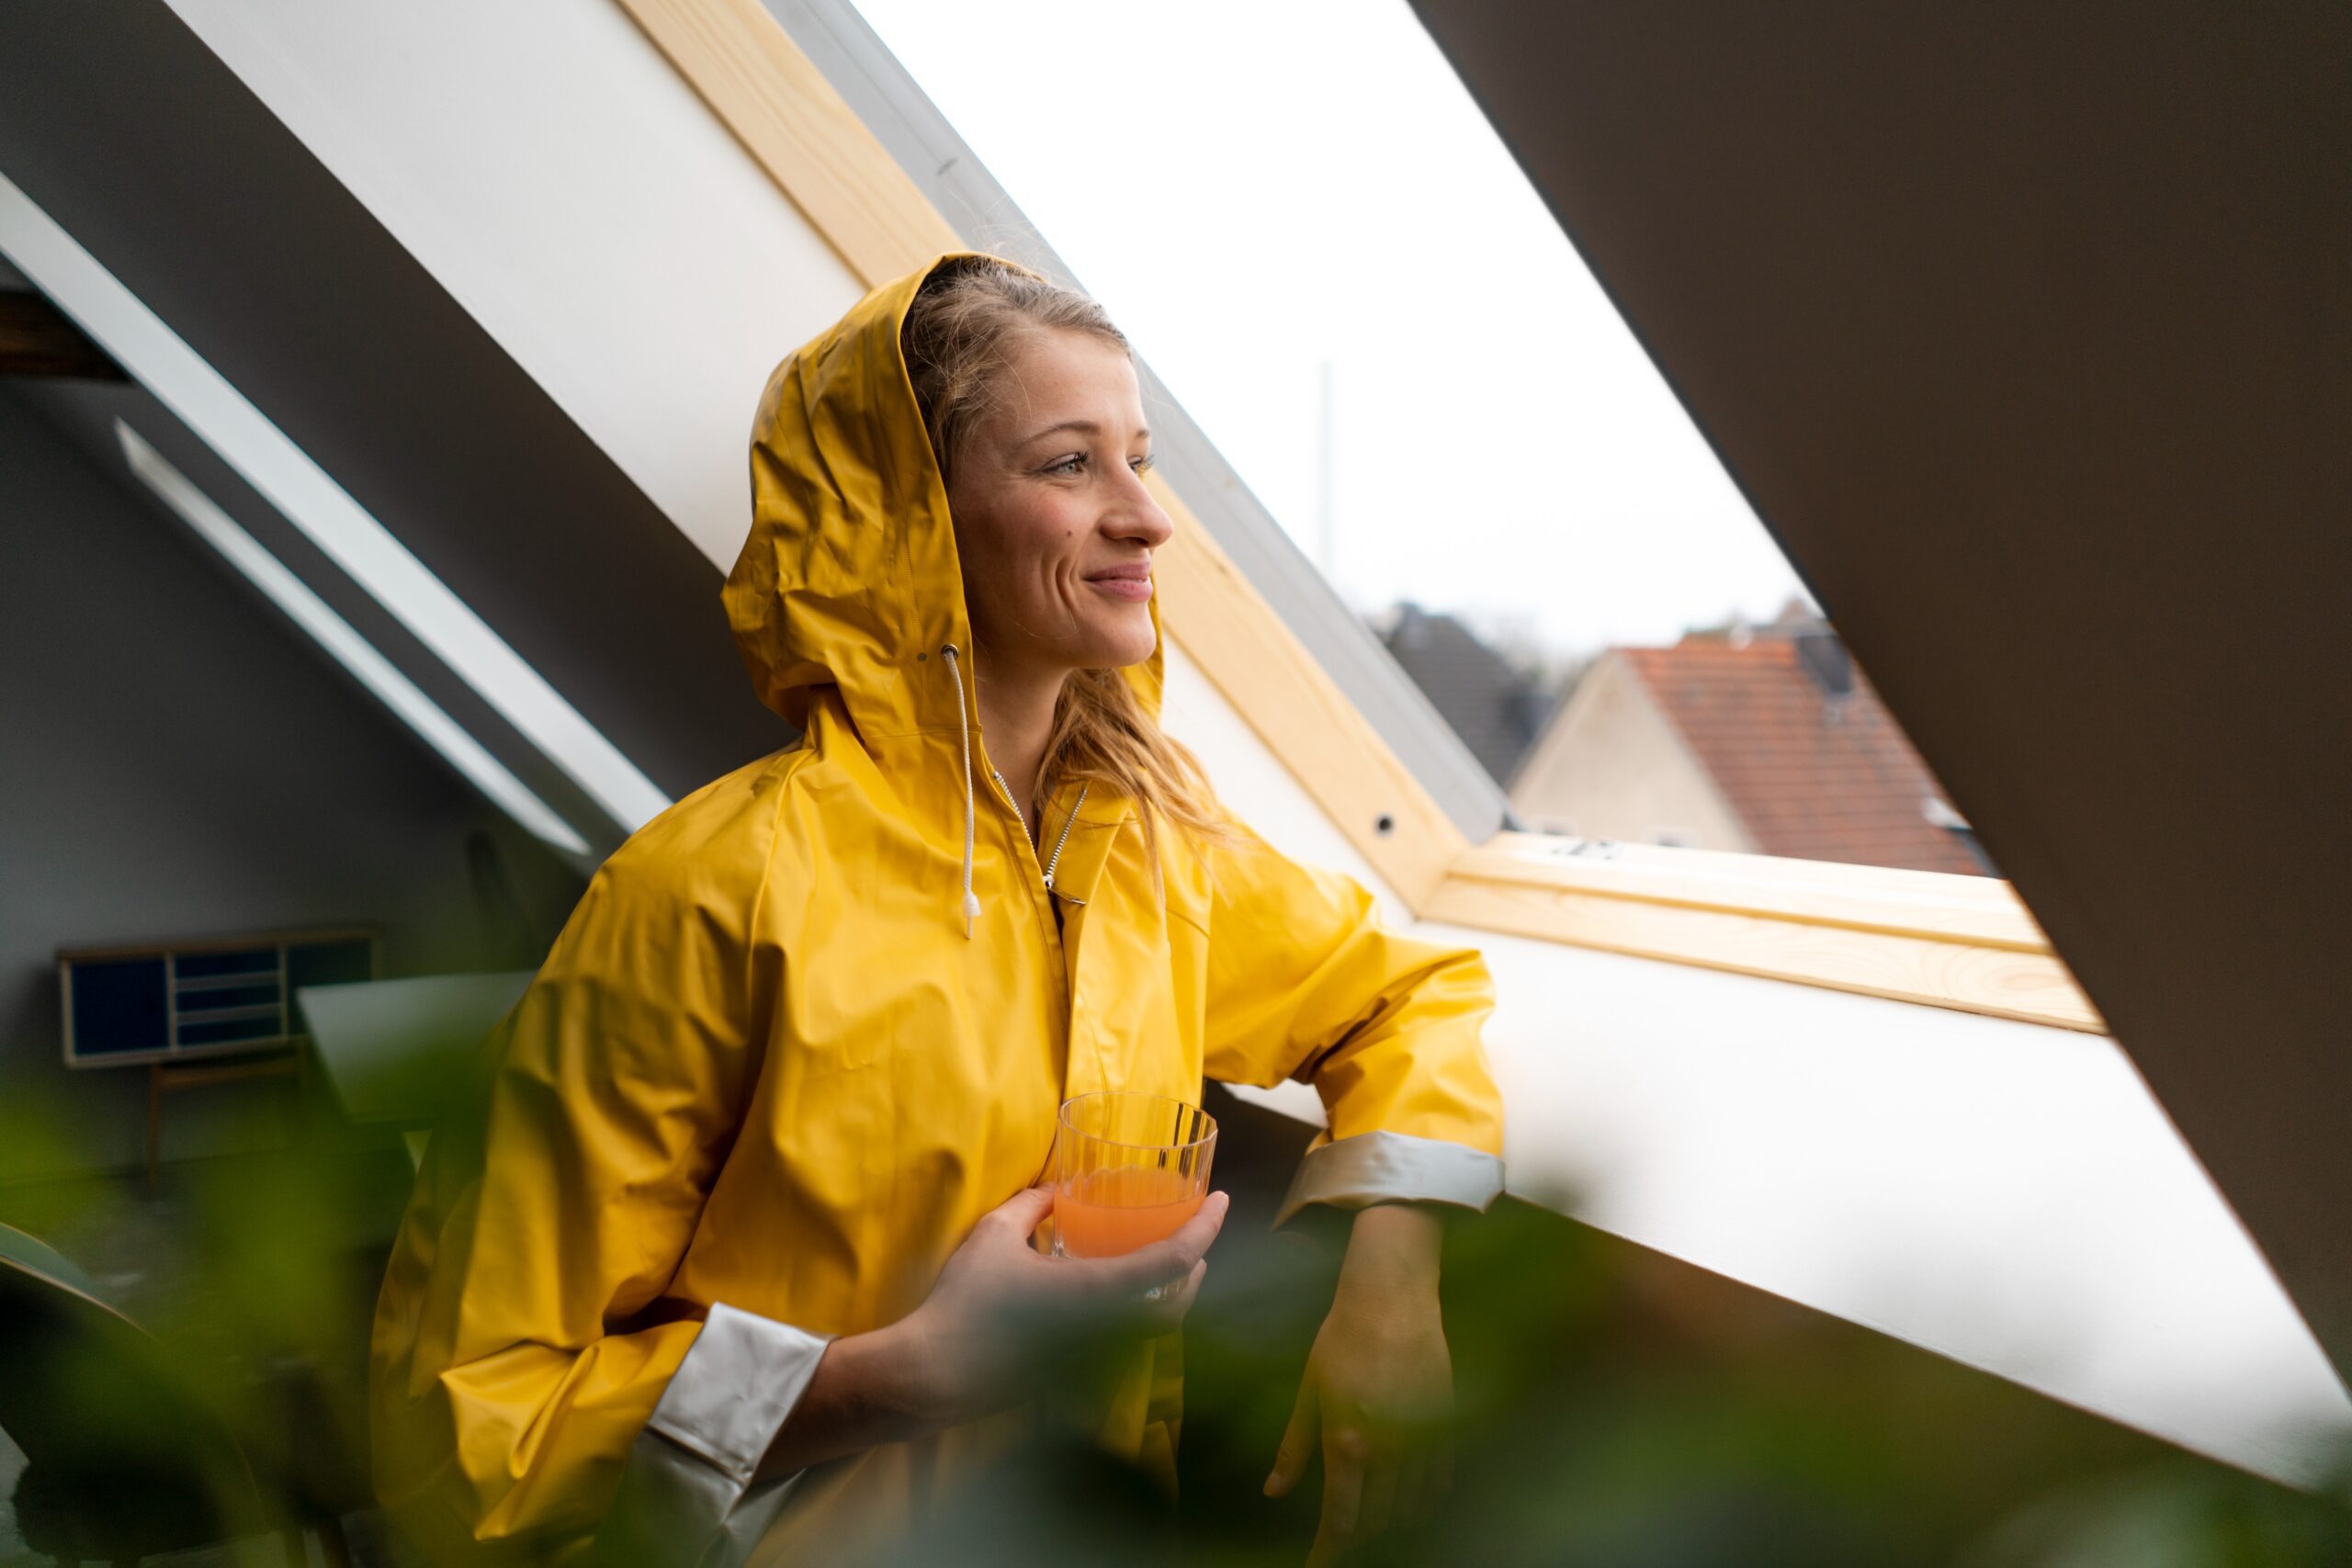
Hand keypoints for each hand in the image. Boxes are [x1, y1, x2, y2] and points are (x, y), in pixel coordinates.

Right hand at [897, 1184, 1228, 1427]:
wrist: (935, 1376)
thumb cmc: (965, 1303)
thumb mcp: (995, 1236)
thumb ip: (1030, 1206)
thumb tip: (1052, 1192)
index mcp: (1098, 1293)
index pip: (1174, 1262)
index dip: (1207, 1228)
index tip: (1222, 1200)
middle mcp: (1108, 1330)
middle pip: (1178, 1304)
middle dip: (1195, 1268)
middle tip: (1196, 1234)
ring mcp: (1094, 1358)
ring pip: (1155, 1328)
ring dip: (1171, 1295)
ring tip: (1165, 1261)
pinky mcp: (1076, 1373)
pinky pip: (1126, 1342)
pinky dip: (1139, 1314)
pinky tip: (1118, 1295)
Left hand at [1264, 1204, 1450, 1565]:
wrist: (1393, 1297)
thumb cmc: (1341, 1338)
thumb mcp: (1309, 1391)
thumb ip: (1294, 1447)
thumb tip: (1273, 1491)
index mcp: (1347, 1445)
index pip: (1341, 1521)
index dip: (1328, 1552)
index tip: (1316, 1567)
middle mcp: (1389, 1453)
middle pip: (1377, 1520)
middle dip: (1356, 1536)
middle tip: (1339, 1535)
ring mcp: (1422, 1440)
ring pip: (1411, 1506)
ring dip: (1390, 1519)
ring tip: (1372, 1516)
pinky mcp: (1446, 1425)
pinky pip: (1438, 1480)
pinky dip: (1423, 1497)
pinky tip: (1410, 1494)